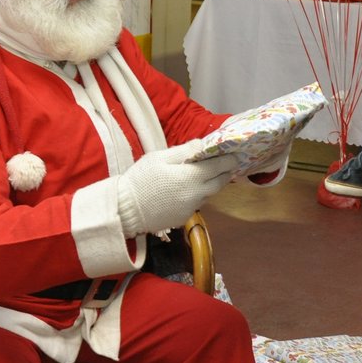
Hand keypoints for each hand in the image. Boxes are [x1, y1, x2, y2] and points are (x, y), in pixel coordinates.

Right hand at [115, 141, 240, 235]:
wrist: (125, 210)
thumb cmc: (140, 179)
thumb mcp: (159, 158)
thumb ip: (184, 151)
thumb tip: (202, 144)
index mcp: (191, 176)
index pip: (219, 166)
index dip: (229, 159)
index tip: (236, 153)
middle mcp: (197, 194)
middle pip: (220, 182)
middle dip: (226, 172)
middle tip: (229, 164)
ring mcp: (191, 208)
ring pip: (209, 193)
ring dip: (212, 183)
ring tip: (210, 174)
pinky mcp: (184, 218)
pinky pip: (197, 203)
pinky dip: (198, 194)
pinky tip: (188, 189)